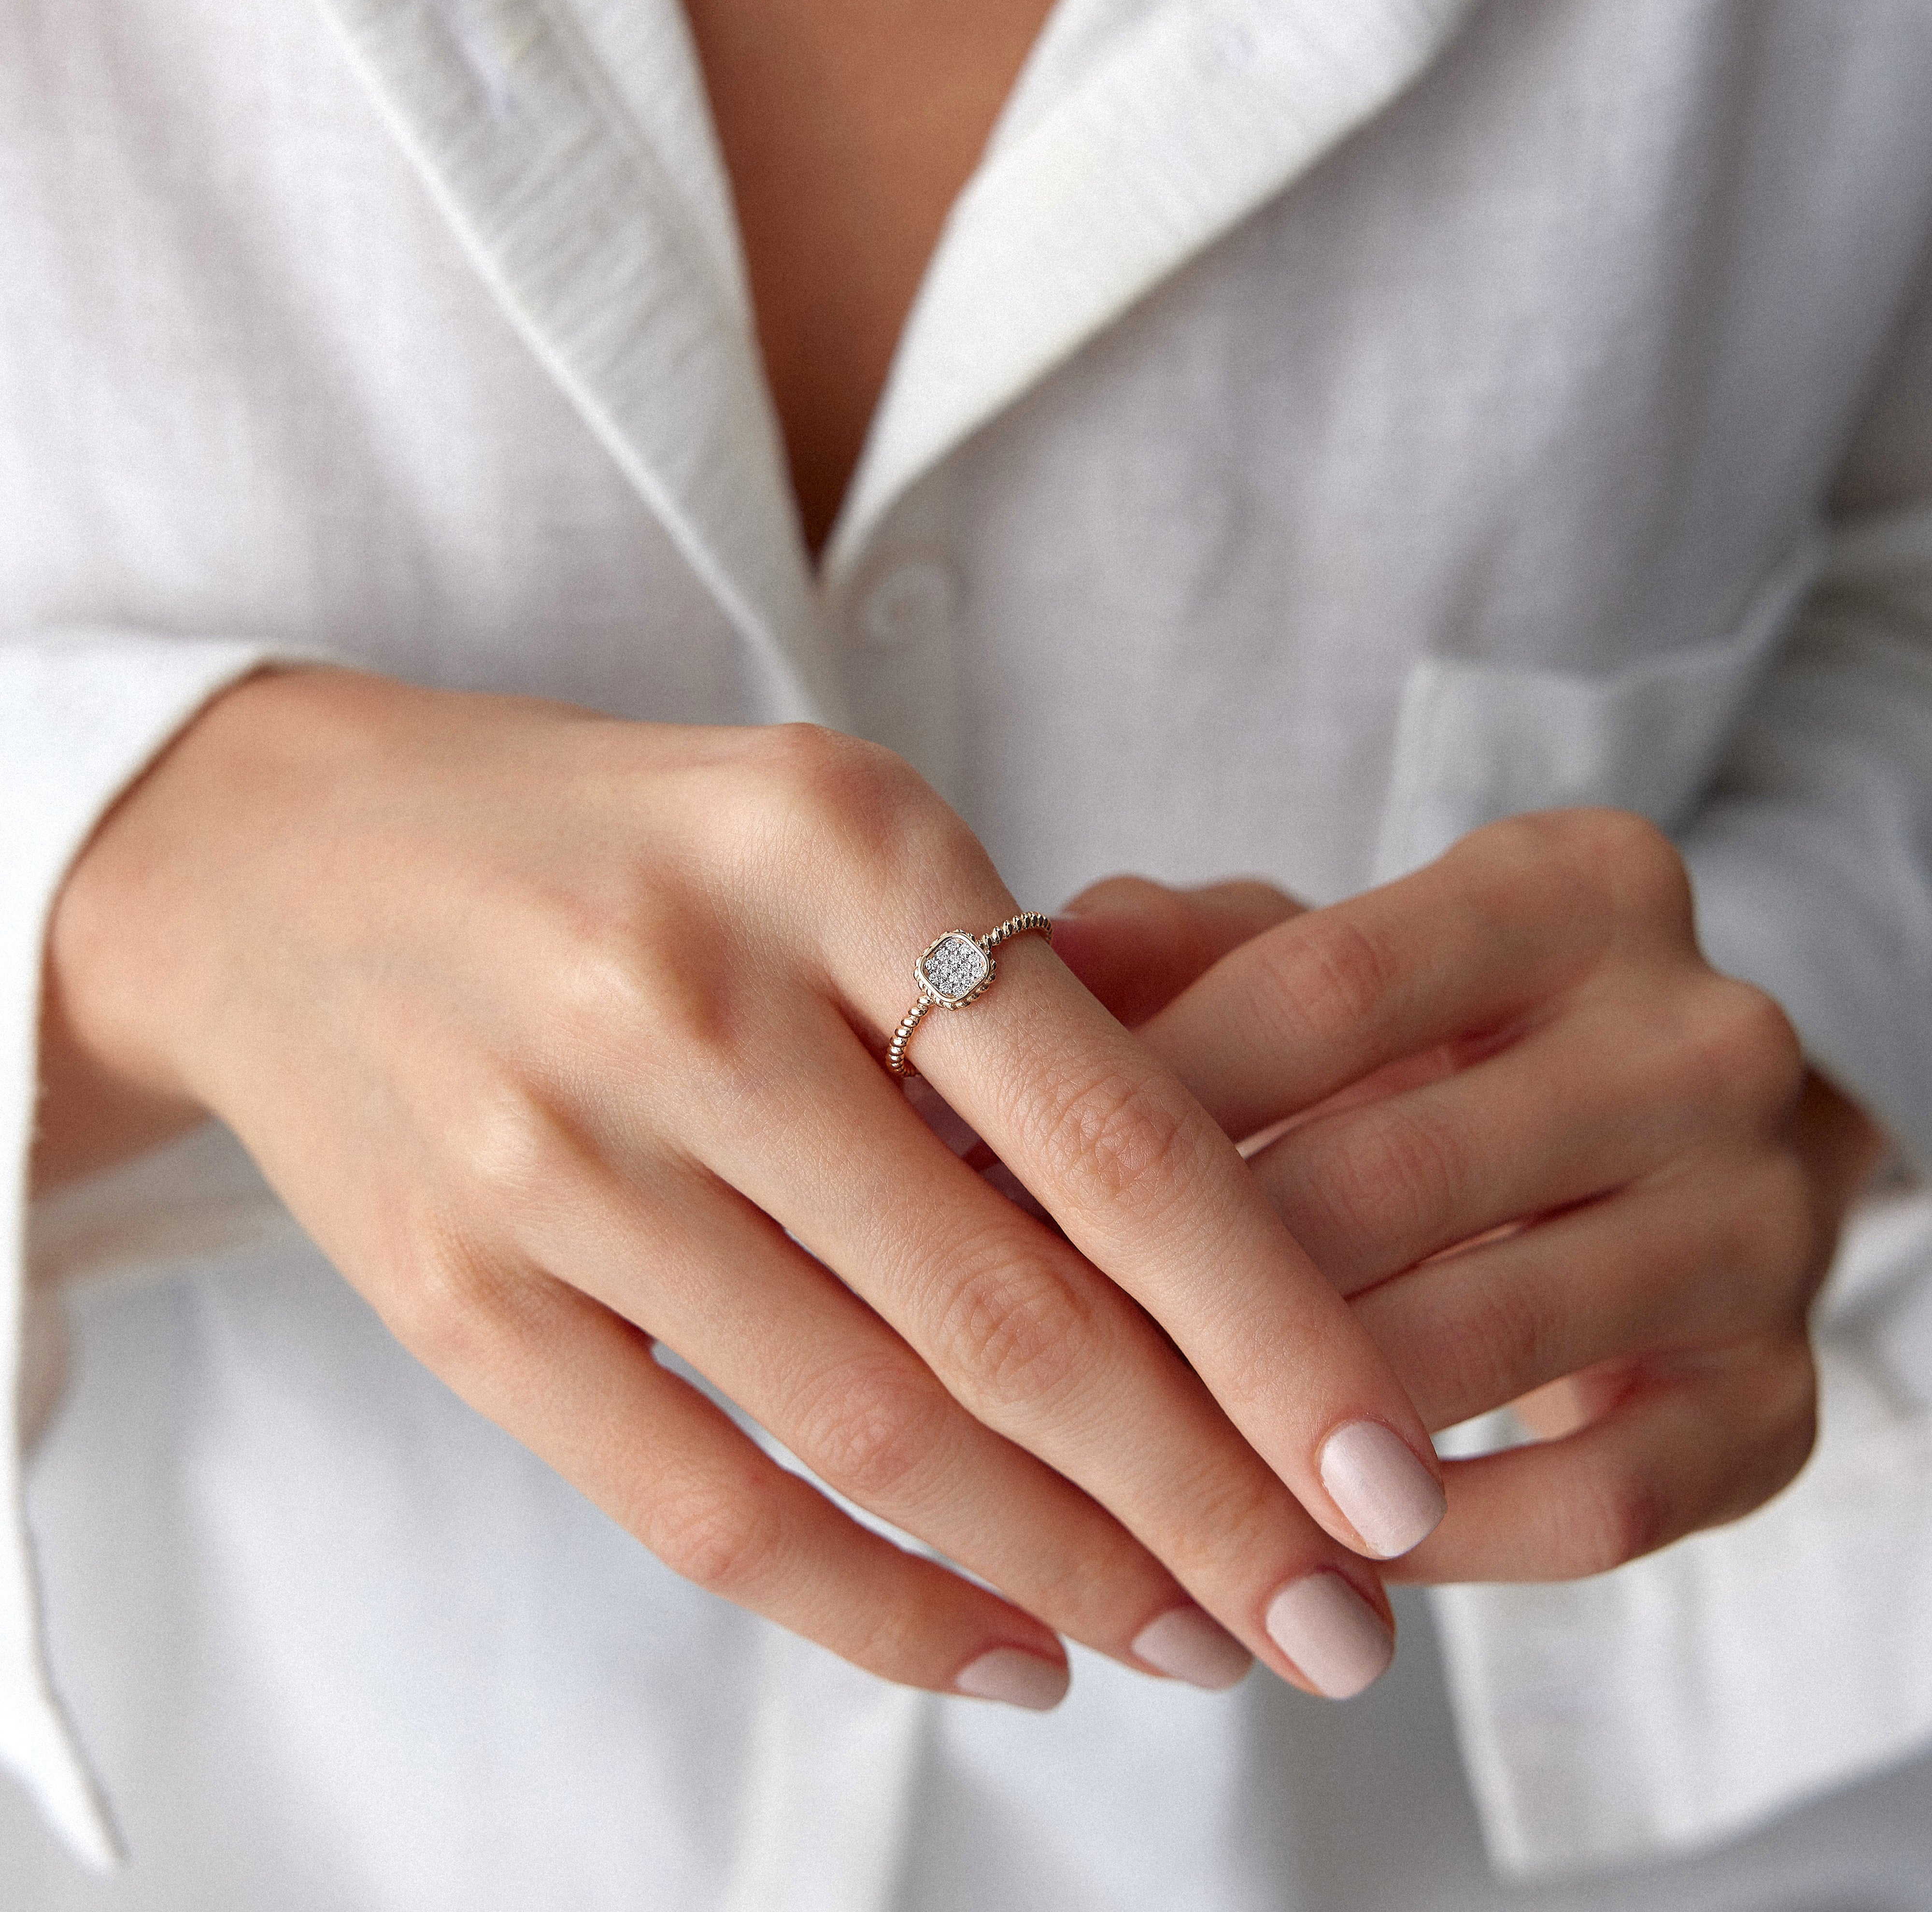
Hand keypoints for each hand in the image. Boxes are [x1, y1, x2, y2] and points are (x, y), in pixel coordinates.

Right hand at [40, 669, 1449, 1705]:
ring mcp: (562, 1154)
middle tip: (1339, 1625)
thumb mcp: (837, 841)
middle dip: (1206, 1503)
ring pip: (874, 1430)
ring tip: (1198, 1645)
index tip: (1393, 1484)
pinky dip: (872, 1607)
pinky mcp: (459, 1293)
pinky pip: (701, 1503)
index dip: (1277, 1336)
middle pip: (1011, 1316)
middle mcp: (701, 997)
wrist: (289, 863)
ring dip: (1066, 1569)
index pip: (1116, 1139)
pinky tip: (1004, 1654)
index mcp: (841, 848)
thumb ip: (1018, 1015)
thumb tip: (1223, 1263)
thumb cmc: (629, 849)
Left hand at [1060, 812, 1884, 1581]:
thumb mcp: (1322, 964)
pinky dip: (1435, 1537)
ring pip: (1485, 1339)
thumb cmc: (1427, 1049)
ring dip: (1288, 1419)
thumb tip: (1032, 949)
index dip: (1142, 1095)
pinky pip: (1596, 1500)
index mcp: (1577, 891)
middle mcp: (1705, 1040)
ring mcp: (1762, 1224)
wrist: (1654, 1162)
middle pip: (1395, 1172)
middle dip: (1186, 1275)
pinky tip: (1305, 1541)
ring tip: (1129, 1453)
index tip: (981, 1176)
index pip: (1324, 991)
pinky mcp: (1782, 1399)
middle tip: (1022, 1341)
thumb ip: (1182, 949)